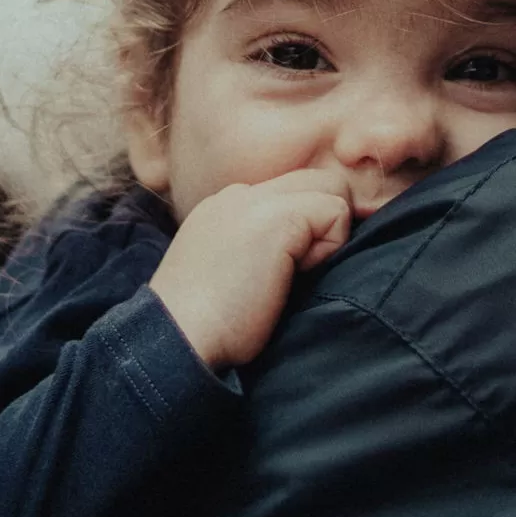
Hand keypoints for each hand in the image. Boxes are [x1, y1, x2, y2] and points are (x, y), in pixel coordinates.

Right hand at [150, 170, 352, 369]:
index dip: (306, 227)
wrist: (179, 336)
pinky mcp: (279, 216)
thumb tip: (304, 248)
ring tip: (293, 272)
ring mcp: (257, 199)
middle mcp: (239, 194)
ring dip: (326, 232)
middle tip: (298, 269)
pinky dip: (330, 245)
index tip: (284, 270)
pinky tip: (295, 274)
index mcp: (225, 207)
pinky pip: (336, 210)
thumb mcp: (230, 270)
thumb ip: (259, 246)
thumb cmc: (206, 323)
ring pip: (331, 187)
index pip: (289, 192)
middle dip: (324, 221)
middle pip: (314, 180)